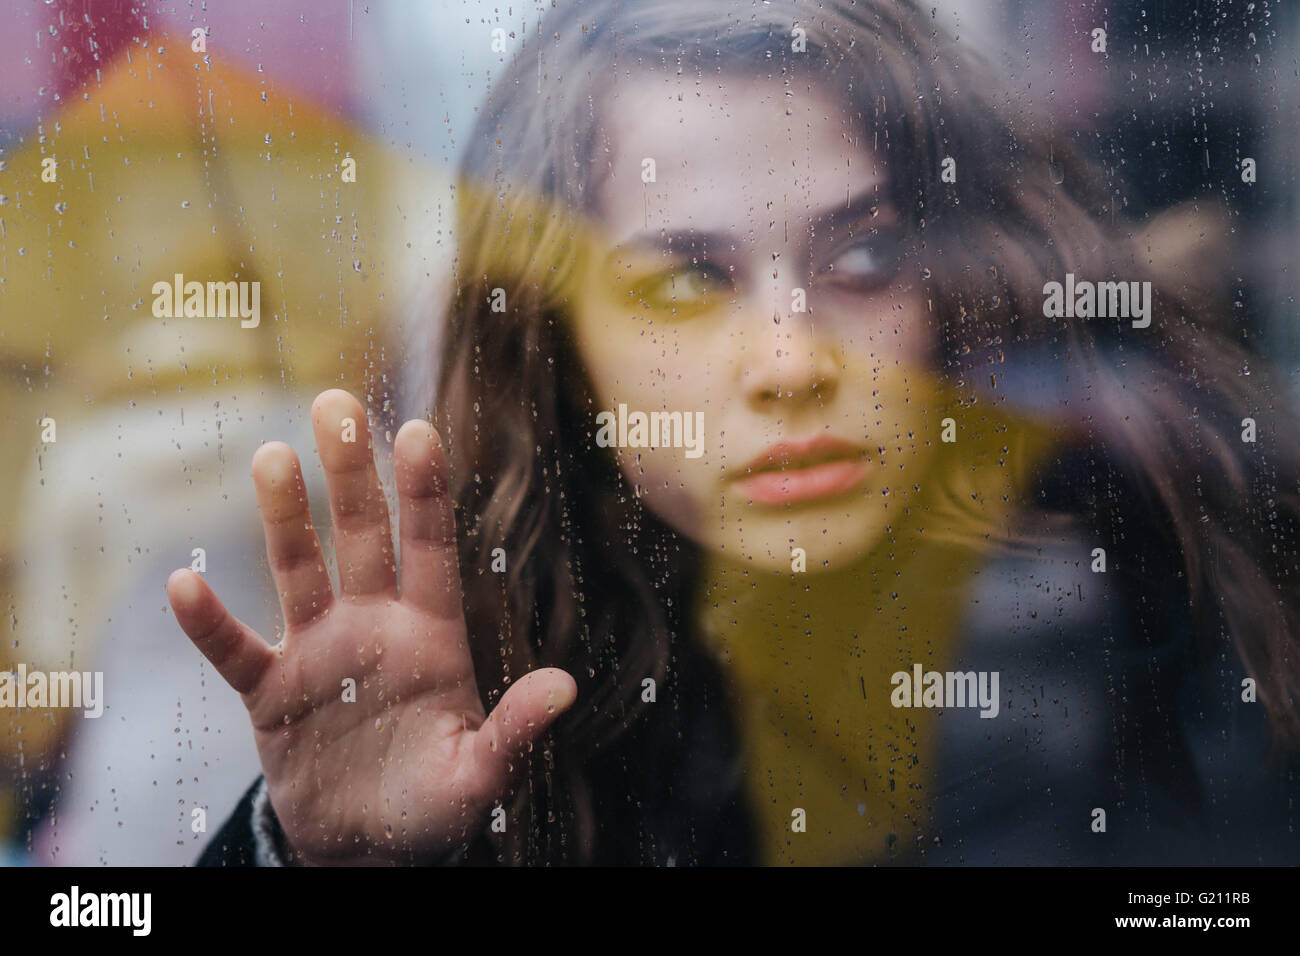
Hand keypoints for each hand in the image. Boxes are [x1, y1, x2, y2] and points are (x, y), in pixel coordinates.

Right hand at [166, 389, 575, 863]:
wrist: (368, 849)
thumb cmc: (434, 806)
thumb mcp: (480, 776)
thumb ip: (514, 732)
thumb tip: (566, 689)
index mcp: (432, 636)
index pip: (430, 549)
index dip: (424, 493)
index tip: (419, 430)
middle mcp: (374, 626)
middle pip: (361, 536)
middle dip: (350, 473)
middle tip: (335, 403)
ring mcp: (319, 653)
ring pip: (299, 570)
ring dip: (284, 518)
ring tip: (272, 456)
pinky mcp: (270, 693)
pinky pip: (234, 651)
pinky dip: (210, 623)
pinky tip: (184, 584)